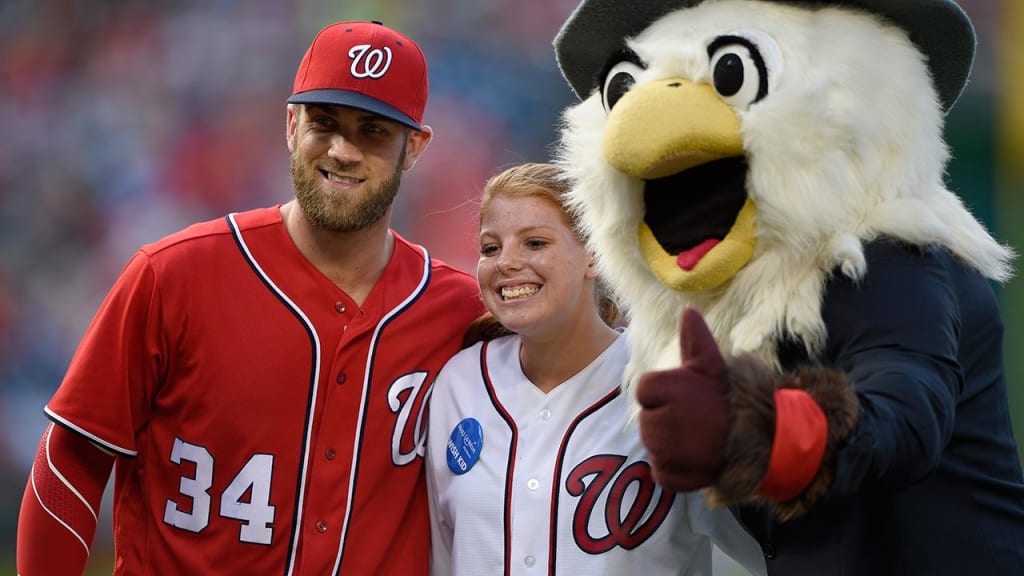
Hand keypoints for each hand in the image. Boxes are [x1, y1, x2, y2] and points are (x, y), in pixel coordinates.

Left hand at [636, 307, 732, 491]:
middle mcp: (660, 420)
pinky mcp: (672, 476)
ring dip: (669, 443)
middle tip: (695, 419)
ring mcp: (665, 451)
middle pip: (646, 419)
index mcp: (664, 389)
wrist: (762, 437)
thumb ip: (695, 339)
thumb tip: (688, 310)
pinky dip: (675, 468)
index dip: (663, 393)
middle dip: (666, 418)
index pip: (644, 390)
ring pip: (653, 445)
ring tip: (697, 437)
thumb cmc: (732, 397)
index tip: (686, 397)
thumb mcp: (713, 365)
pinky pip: (661, 471)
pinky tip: (696, 458)